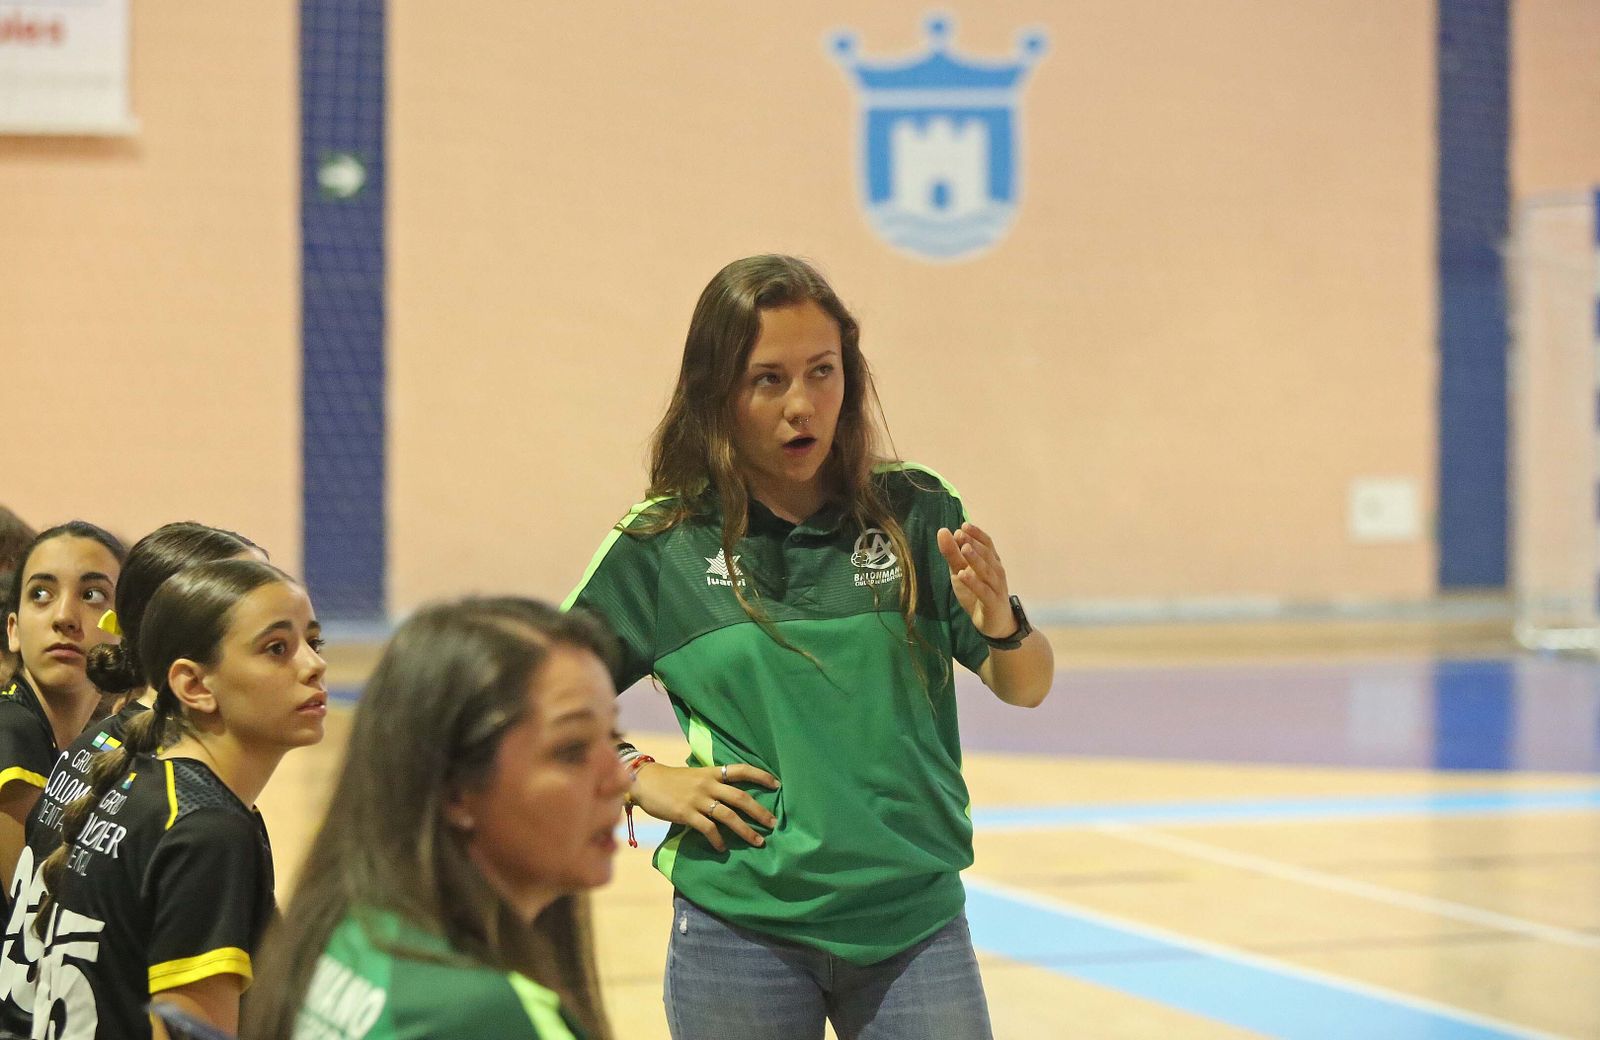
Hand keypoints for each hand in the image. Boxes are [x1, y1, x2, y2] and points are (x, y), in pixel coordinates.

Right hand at [630, 762, 779, 853]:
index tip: (777, 784)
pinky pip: (708, 829)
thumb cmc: (672, 780)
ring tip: (757, 842)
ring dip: (745, 831)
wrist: (645, 782)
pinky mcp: (686, 813)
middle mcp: (708, 784)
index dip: (761, 776)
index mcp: (712, 772)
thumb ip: (713, 782)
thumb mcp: (696, 775)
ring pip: (728, 816)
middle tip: (773, 824)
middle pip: (741, 797)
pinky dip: (718, 840)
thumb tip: (732, 797)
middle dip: (759, 812)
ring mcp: (698, 799)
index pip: (742, 770)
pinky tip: (722, 849)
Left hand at [937, 522, 1014, 639]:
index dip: (976, 534)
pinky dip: (974, 583)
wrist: (994, 623)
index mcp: (991, 561)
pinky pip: (984, 591)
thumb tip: (943, 531)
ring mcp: (996, 587)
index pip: (987, 543)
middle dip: (974, 543)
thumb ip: (952, 553)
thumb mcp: (960, 572)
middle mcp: (996, 571)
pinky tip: (963, 575)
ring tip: (964, 549)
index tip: (963, 525)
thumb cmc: (977, 593)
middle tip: (960, 534)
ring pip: (987, 571)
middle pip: (987, 555)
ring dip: (976, 559)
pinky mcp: (993, 602)